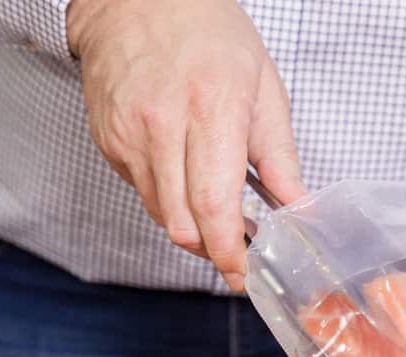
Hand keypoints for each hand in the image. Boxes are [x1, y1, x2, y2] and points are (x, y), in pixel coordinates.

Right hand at [67, 0, 304, 290]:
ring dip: (191, 226)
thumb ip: (280, 156)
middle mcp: (162, 125)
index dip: (229, 251)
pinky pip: (142, 192)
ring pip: (161, 214)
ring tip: (214, 206)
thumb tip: (297, 208)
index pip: (214, 203)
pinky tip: (182, 171)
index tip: (244, 273)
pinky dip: (168, 198)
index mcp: (211, 107)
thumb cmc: (209, 35)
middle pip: (182, 222)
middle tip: (237, 252)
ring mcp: (129, 135)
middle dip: (212, 250)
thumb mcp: (263, 86)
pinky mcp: (108, 142)